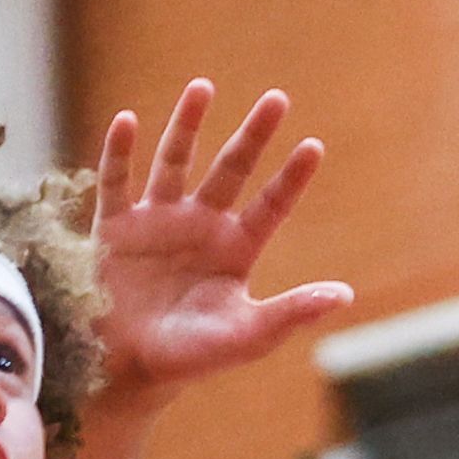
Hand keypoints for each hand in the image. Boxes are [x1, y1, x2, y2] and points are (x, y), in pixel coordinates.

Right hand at [86, 81, 351, 396]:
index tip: (314, 146)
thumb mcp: (246, 336)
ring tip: (203, 87)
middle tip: (277, 99)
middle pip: (231, 169)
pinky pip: (116, 182)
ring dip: (188, 125)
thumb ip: (291, 311)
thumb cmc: (190, 358)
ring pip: (175, 162)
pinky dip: (120, 153)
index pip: (270, 205)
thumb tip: (344, 294)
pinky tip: (128, 121)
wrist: (125, 372)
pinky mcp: (113, 229)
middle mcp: (199, 226)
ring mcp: (156, 222)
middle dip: (253, 135)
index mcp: (234, 249)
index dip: (291, 177)